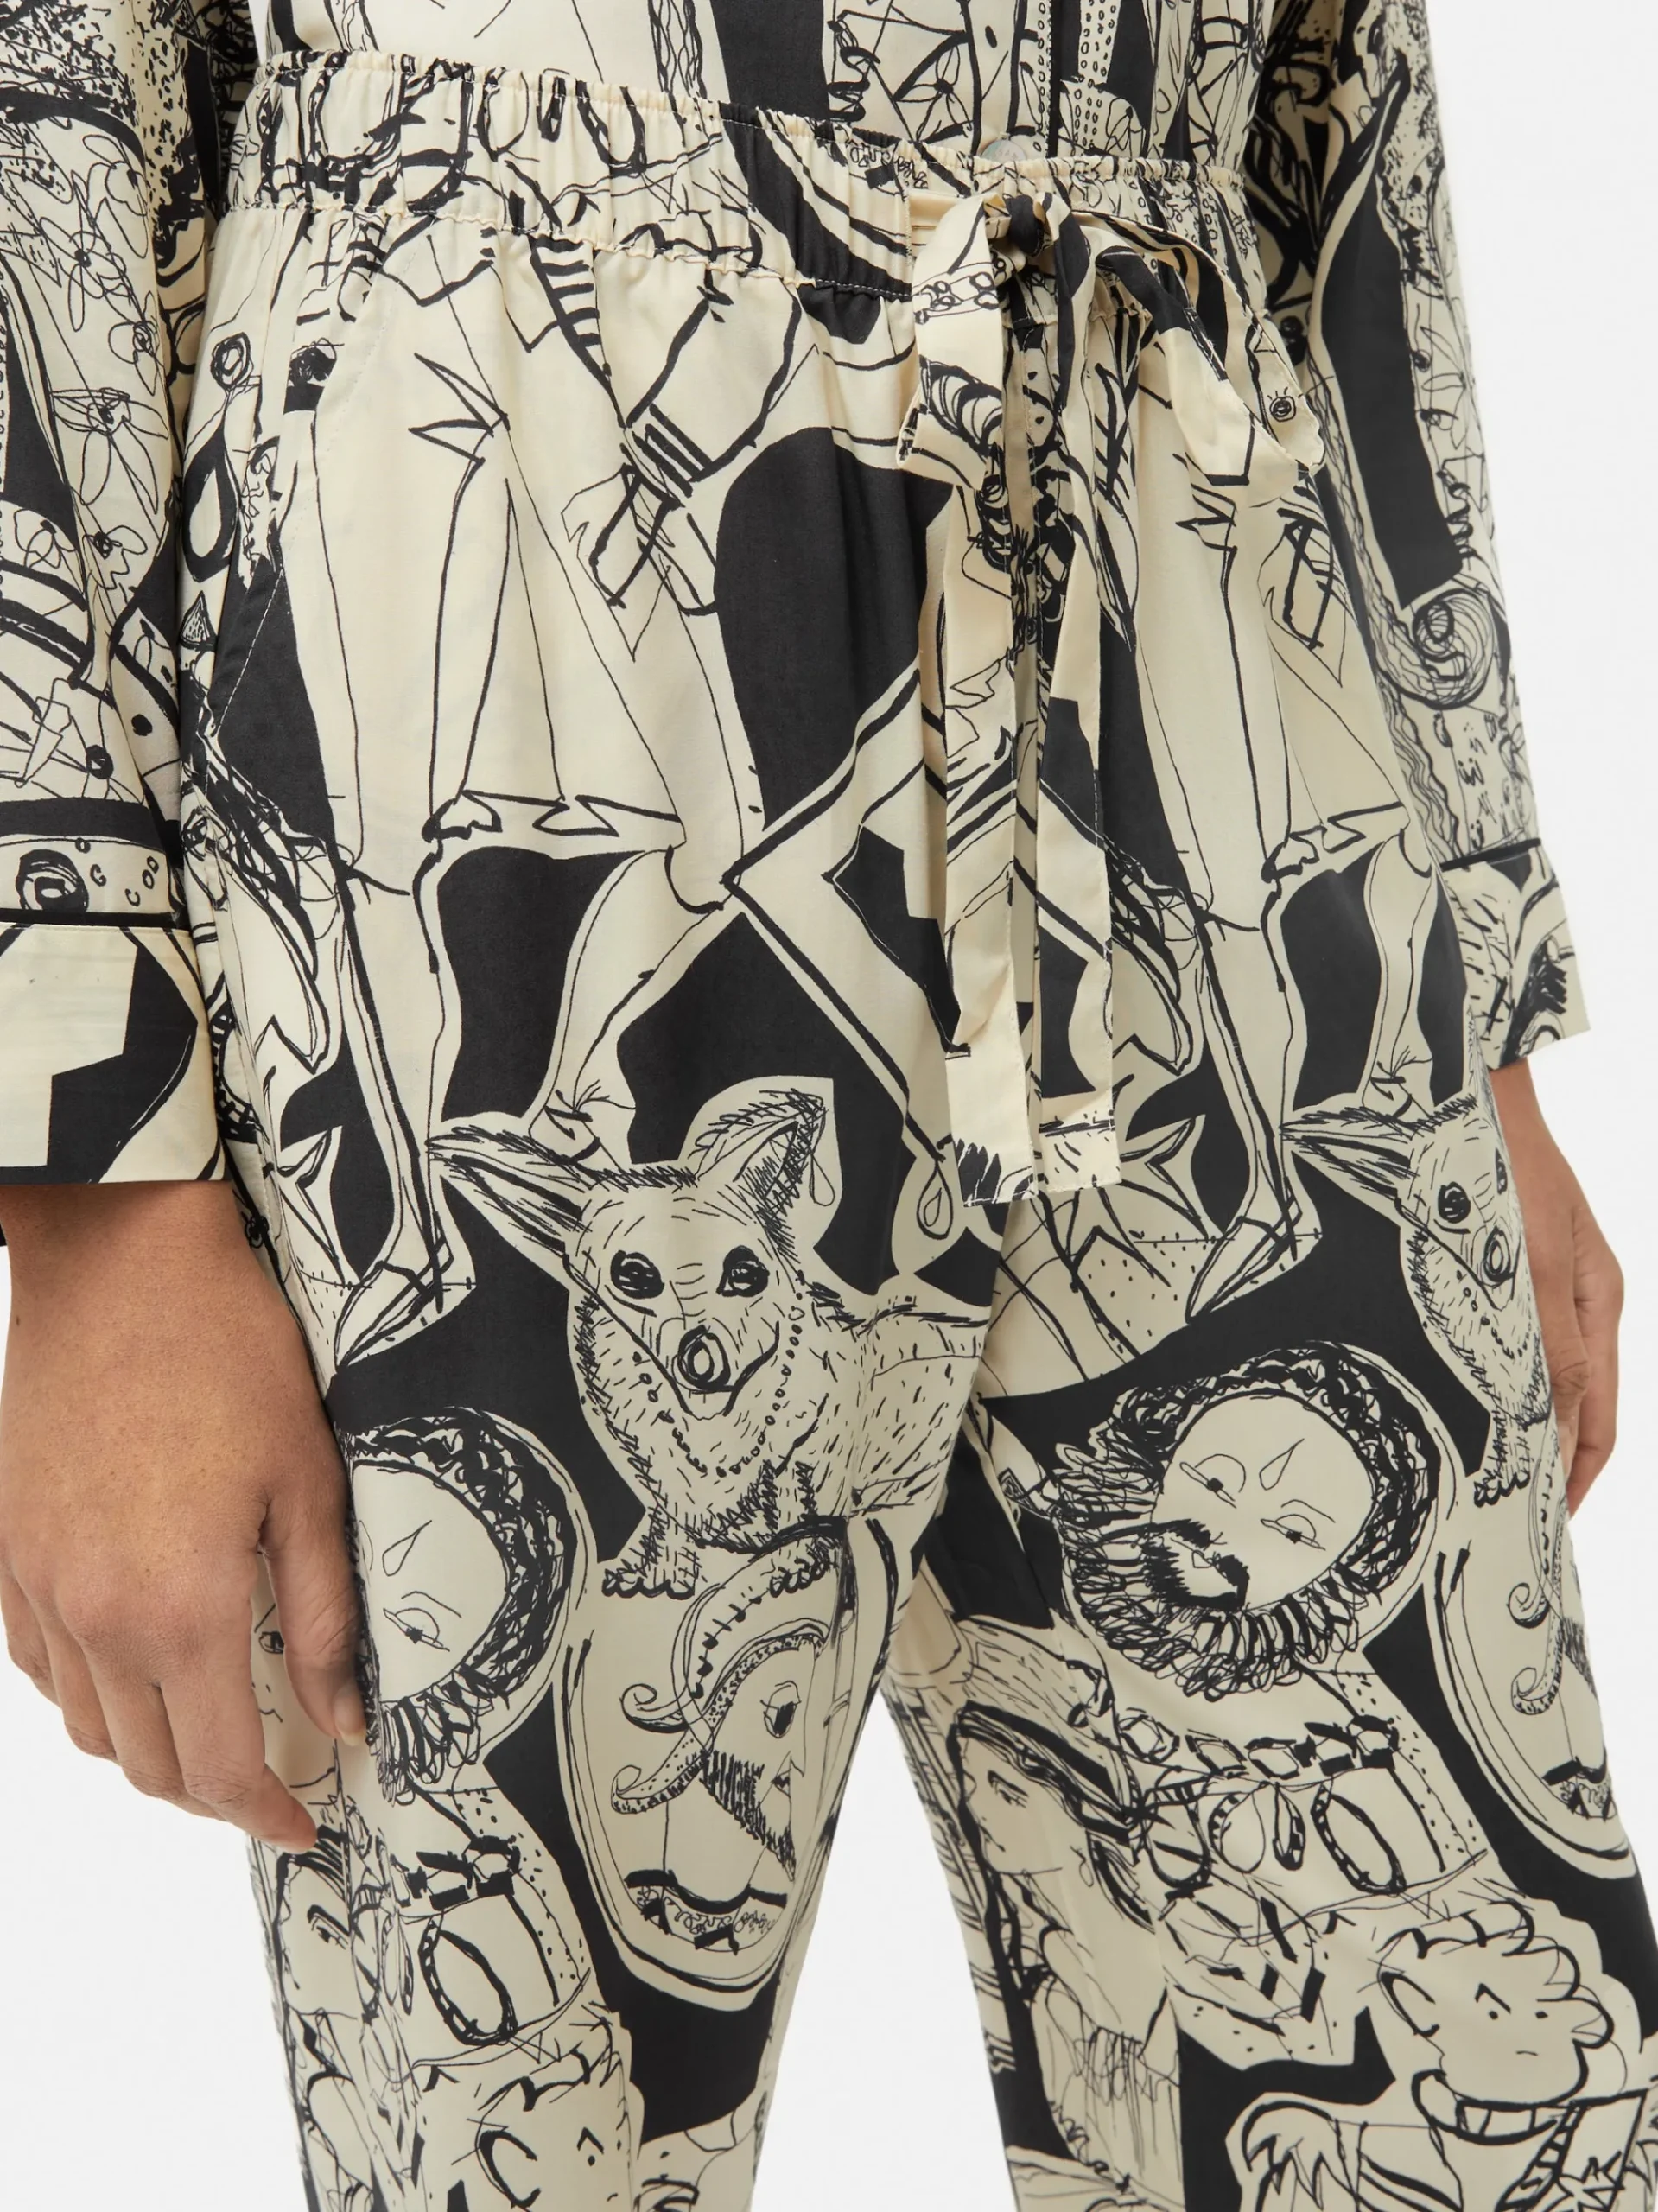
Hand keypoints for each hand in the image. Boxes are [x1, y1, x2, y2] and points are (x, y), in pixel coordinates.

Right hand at [0, 1180, 362, 1847]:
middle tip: (267, 1778)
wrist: (122, 1267)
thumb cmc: (231, 1357)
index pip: (220, 1765)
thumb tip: (342, 1717)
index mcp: (183, 1606)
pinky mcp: (4, 1552)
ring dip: (149, 1747)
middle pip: (148, 1763)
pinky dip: (89, 1692)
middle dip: (213, 1792)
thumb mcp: (309, 1483)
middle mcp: (96, 1615)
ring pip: (87, 1725)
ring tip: (209, 1725)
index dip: (264, 1812)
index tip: (301, 1821)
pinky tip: (137, 1662)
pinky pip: (39, 1665)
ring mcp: (39, 1587)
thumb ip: (323, 1616)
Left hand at [1490, 1060, 1621, 1511]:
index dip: (1577, 1478)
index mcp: (1599, 1302)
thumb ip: (1548, 1350)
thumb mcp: (1534, 1264)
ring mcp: (1543, 1285)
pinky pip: (1506, 1347)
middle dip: (1549, 1464)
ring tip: (1482, 1479)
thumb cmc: (1504, 1164)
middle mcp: (1575, 1300)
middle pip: (1573, 1408)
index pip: (1599, 1420)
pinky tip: (1458, 1406)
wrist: (1466, 1091)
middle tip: (1509, 1517)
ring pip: (1537, 1382)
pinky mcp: (1504, 1271)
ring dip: (1516, 1430)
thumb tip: (1558, 1432)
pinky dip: (1491, 1387)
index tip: (1550, 1525)